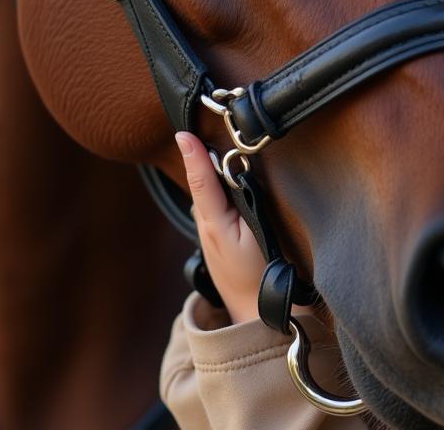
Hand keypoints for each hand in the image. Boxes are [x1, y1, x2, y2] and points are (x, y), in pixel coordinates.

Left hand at [175, 131, 268, 323]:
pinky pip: (212, 205)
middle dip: (203, 159)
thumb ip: (245, 202)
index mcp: (213, 223)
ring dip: (211, 175)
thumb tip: (236, 172)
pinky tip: (228, 185)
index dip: (193, 156)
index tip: (183, 133)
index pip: (201, 182)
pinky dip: (217, 191)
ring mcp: (206, 233)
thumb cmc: (259, 274)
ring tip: (219, 152)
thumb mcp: (256, 237)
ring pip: (207, 194)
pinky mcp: (212, 238)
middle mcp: (204, 225)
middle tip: (203, 132)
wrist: (254, 311)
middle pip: (202, 183)